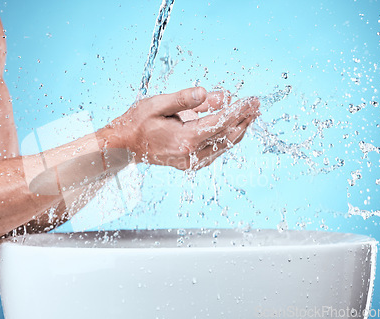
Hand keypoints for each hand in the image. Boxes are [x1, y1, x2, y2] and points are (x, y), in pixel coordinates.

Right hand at [109, 87, 259, 169]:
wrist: (123, 146)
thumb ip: (185, 99)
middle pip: (225, 136)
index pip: (219, 123)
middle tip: (256, 105)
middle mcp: (190, 154)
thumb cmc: (137, 123)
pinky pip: (214, 152)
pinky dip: (226, 139)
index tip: (251, 100)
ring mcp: (190, 162)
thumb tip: (212, 94)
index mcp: (184, 139)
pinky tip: (232, 129)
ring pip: (222, 146)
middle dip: (243, 120)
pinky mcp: (189, 163)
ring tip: (250, 115)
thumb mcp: (158, 104)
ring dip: (238, 130)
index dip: (238, 111)